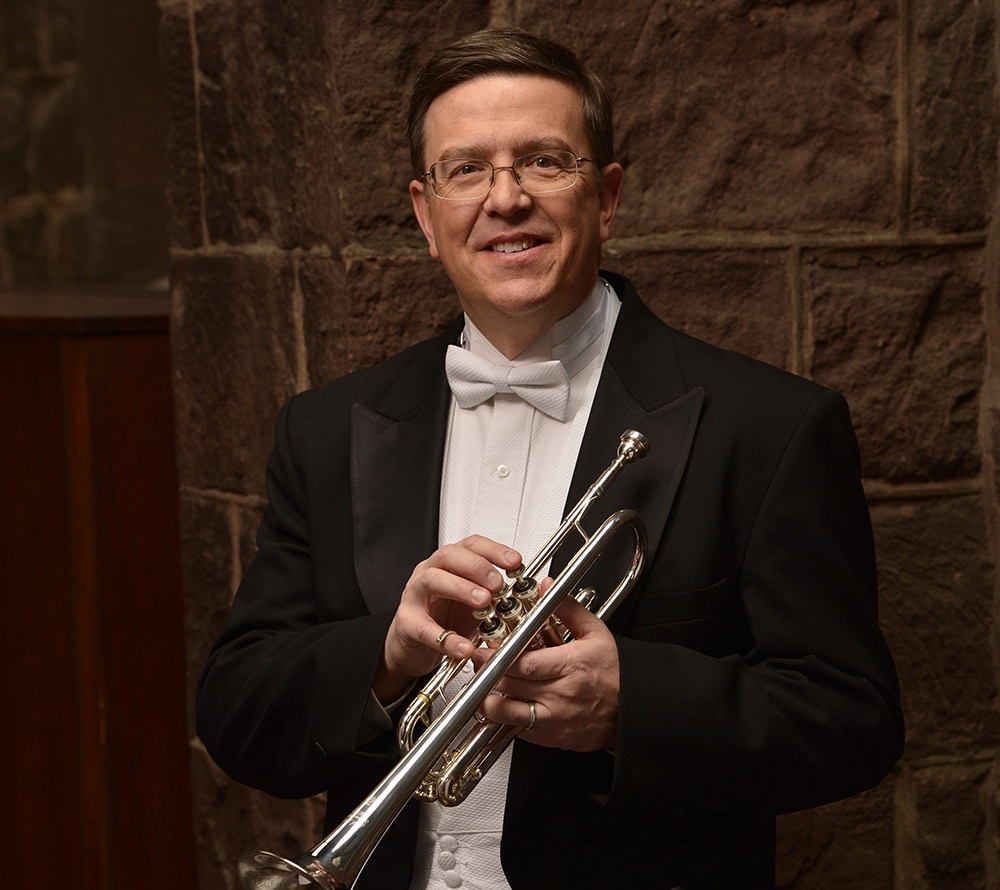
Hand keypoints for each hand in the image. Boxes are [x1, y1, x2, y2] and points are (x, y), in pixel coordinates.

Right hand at [373, 536, 521, 703]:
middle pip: (450, 555)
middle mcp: (430, 572)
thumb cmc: (445, 619)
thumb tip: (531, 594)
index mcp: (450, 564)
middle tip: (498, 583)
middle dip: (477, 566)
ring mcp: (415, 595)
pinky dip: (446, 639)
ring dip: (461, 588)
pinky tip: (464, 647)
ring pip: (433, 580)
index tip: (515, 562)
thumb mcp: (476, 604)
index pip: (471, 545)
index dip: (494, 550)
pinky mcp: (407, 622)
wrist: (414, 645)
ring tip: (483, 602)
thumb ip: (498, 597)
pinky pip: (425, 628)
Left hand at [473, 595, 620, 751]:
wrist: (633, 709)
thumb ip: (567, 608)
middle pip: (510, 685)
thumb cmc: (615, 671)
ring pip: (507, 714)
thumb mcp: (596, 632)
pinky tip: (503, 704)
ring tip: (483, 685)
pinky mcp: (552, 737)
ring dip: (489, 700)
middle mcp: (560, 695)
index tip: (486, 648)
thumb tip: (546, 586)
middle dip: (488, 673)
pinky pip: (518, 731)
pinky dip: (505, 718)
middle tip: (478, 661)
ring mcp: (555, 720)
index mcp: (571, 666)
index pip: (524, 664)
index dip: (499, 656)